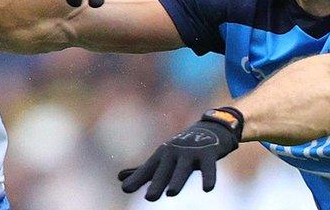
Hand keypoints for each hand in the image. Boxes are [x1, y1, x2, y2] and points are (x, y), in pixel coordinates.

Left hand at [118, 108, 242, 200]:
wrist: (211, 130)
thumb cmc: (181, 150)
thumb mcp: (162, 159)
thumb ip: (143, 171)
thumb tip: (119, 179)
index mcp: (162, 155)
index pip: (148, 169)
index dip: (137, 179)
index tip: (125, 189)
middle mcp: (174, 152)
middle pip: (165, 170)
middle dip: (157, 183)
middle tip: (149, 198)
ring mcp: (191, 152)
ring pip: (184, 168)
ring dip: (177, 180)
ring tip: (171, 193)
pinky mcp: (208, 154)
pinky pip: (208, 167)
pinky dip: (208, 177)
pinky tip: (207, 188)